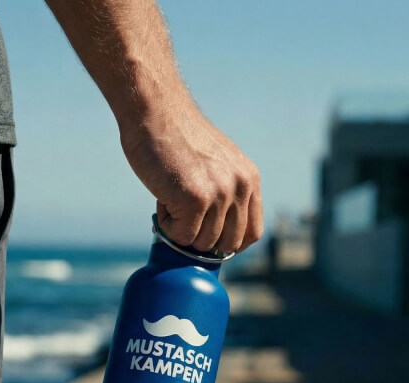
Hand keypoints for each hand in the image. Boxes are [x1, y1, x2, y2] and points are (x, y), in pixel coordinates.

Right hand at [119, 96, 262, 253]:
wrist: (155, 111)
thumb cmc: (175, 137)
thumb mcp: (215, 163)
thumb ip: (225, 191)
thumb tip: (218, 233)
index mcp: (248, 179)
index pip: (253, 232)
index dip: (230, 244)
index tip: (210, 239)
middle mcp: (240, 187)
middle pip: (228, 244)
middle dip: (202, 239)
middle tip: (181, 217)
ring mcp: (220, 193)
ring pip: (203, 243)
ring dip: (180, 230)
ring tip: (169, 199)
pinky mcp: (196, 199)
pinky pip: (182, 236)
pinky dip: (166, 226)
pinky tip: (161, 200)